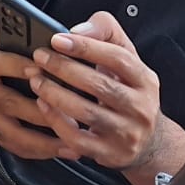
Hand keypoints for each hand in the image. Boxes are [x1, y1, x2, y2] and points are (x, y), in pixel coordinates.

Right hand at [0, 18, 75, 160]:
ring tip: (71, 144)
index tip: (48, 73)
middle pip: (10, 104)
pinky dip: (34, 151)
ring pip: (12, 133)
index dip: (23, 68)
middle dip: (43, 112)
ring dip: (43, 142)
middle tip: (74, 116)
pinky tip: (56, 151)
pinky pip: (9, 145)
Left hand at [29, 11, 165, 170]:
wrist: (148, 141)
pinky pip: (78, 138)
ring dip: (55, 94)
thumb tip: (78, 31)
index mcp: (145, 80)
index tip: (57, 39)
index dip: (86, 47)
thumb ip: (106, 33)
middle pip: (100, 86)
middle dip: (64, 69)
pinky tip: (43, 105)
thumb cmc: (127, 91)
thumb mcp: (126, 58)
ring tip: (36, 80)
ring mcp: (127, 133)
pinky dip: (57, 121)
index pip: (118, 59)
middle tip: (39, 57)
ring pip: (87, 113)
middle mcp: (141, 108)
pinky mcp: (111, 153)